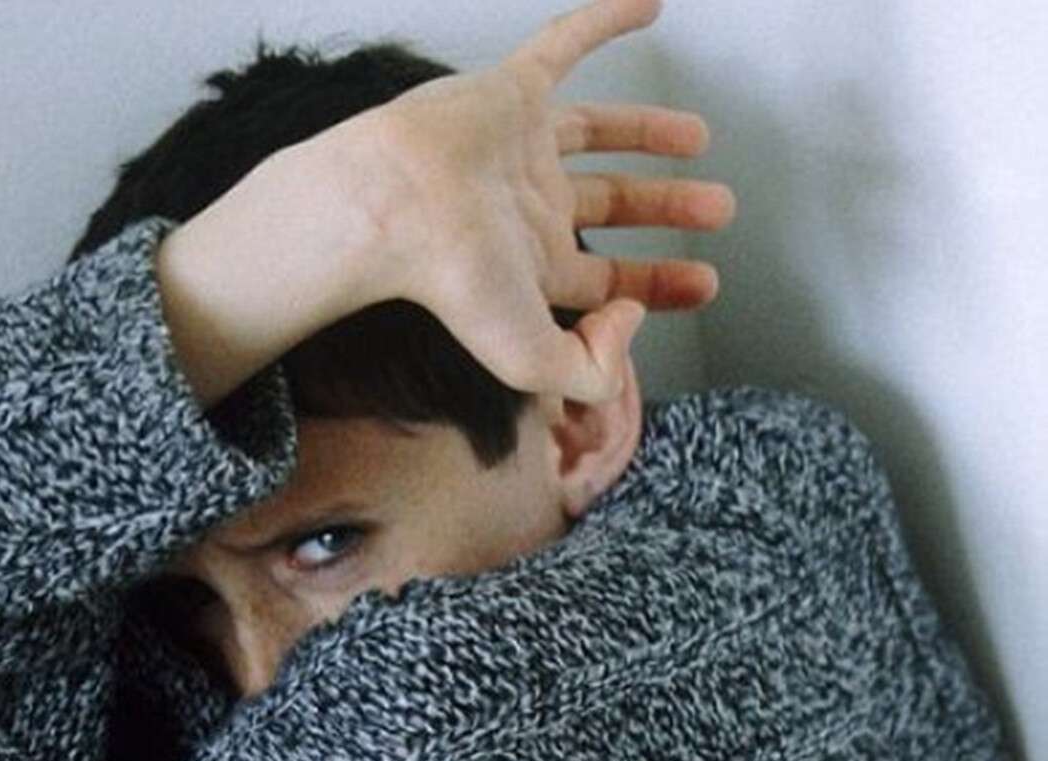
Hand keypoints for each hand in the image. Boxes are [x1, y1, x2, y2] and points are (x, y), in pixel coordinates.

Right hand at [349, 0, 735, 403]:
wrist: (398, 207)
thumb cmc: (451, 281)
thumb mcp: (532, 359)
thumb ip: (590, 368)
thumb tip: (631, 317)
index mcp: (531, 267)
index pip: (608, 279)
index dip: (660, 283)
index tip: (705, 282)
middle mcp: (525, 206)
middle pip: (611, 205)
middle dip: (667, 208)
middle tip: (718, 207)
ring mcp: (517, 146)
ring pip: (596, 132)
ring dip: (648, 133)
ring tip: (698, 139)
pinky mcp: (510, 91)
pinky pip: (564, 44)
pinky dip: (605, 20)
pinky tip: (649, 3)